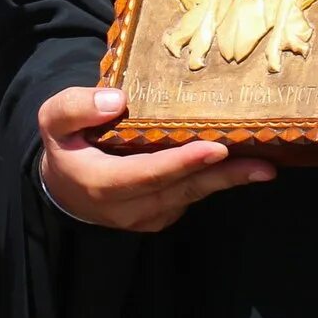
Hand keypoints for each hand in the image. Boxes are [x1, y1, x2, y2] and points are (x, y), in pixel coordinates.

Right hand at [37, 86, 273, 232]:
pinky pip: (191, 196)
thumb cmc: (64, 144)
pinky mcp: (161, 216)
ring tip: (264, 166)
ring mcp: (147, 216)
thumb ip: (76, 108)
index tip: (214, 149)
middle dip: (223, 176)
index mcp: (101, 184)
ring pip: (192, 195)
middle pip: (181, 189)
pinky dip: (216, 181)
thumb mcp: (53, 119)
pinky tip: (242, 165)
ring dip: (228, 181)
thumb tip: (116, 101)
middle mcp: (128, 208)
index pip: (148, 174)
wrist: (63, 187)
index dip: (182, 163)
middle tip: (263, 166)